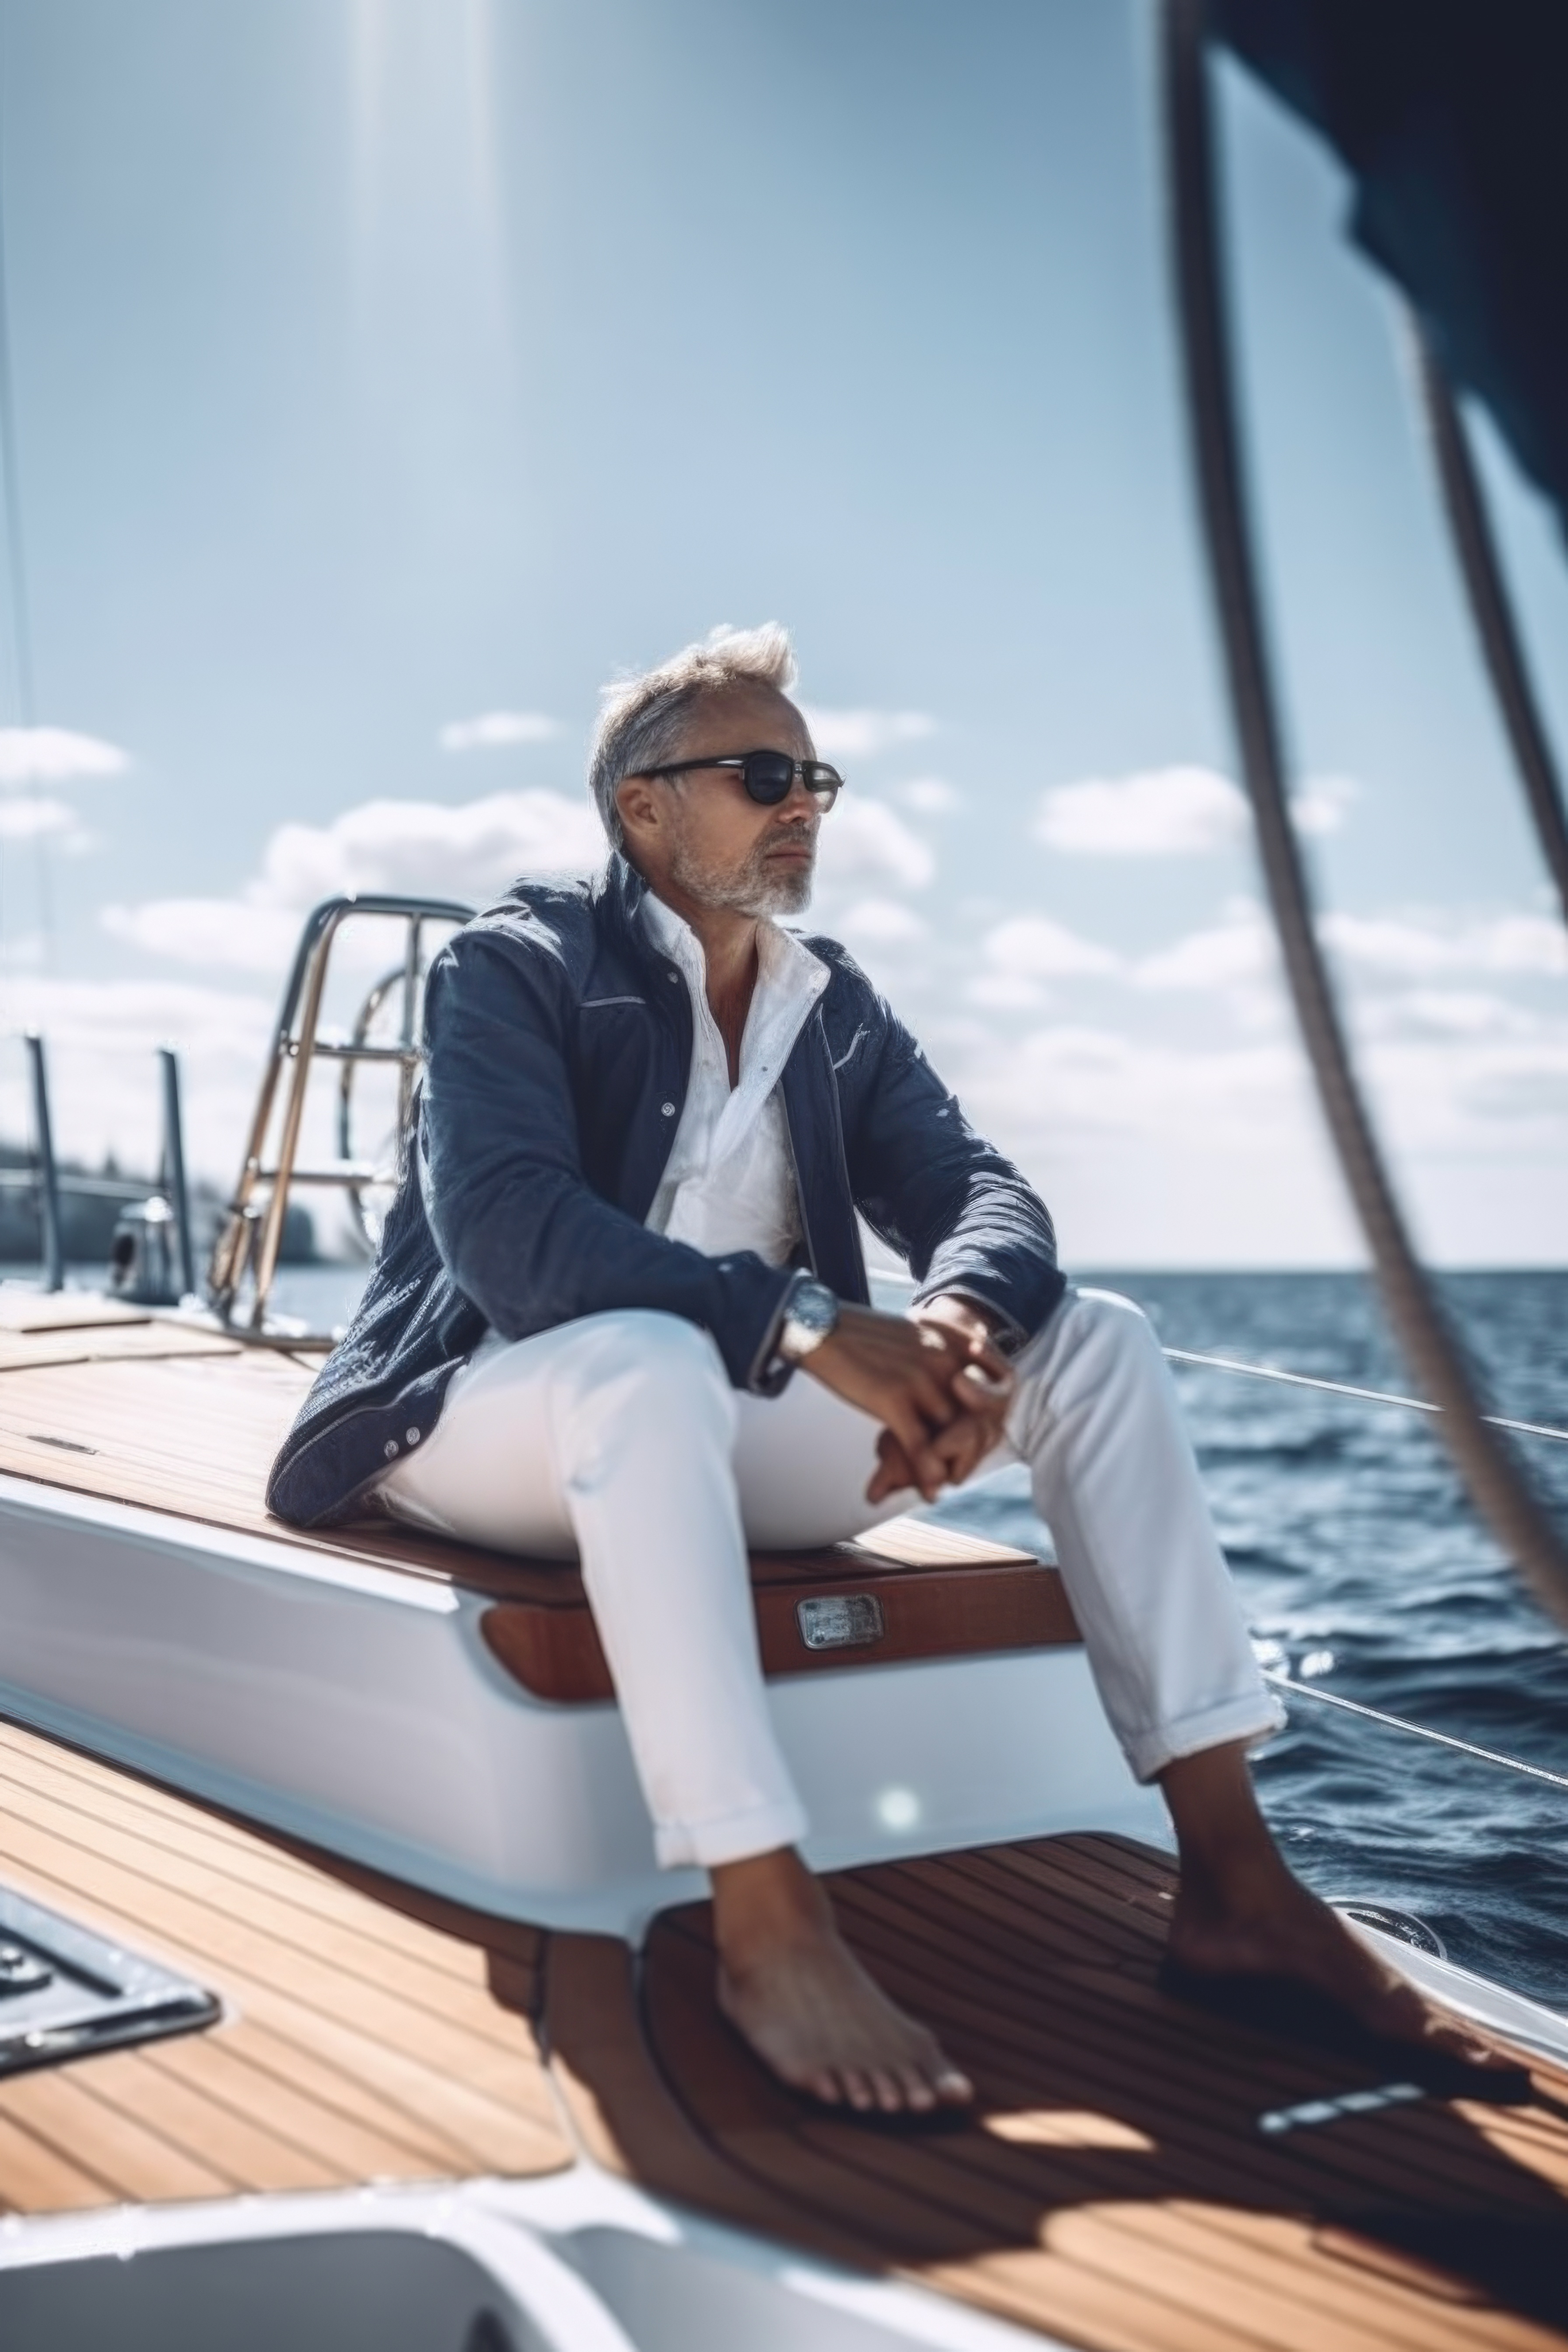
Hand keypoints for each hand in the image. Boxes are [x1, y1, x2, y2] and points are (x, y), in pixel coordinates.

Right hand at [803, 1298, 1012, 1504]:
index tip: (984, 1433)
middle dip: (973, 1449)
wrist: (818, 1326)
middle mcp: (944, 1360)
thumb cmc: (860, 1335)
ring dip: (952, 1467)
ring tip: (946, 1483)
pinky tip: (928, 1493)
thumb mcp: (913, 1337)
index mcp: (951, 1342)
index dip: (996, 1414)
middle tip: (963, 1469)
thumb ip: (936, 1358)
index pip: (997, 1384)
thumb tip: (952, 1383)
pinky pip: (922, 1448)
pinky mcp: (893, 1399)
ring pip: (952, 1438)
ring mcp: (920, 1380)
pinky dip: (928, 1476)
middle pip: (976, 1417)